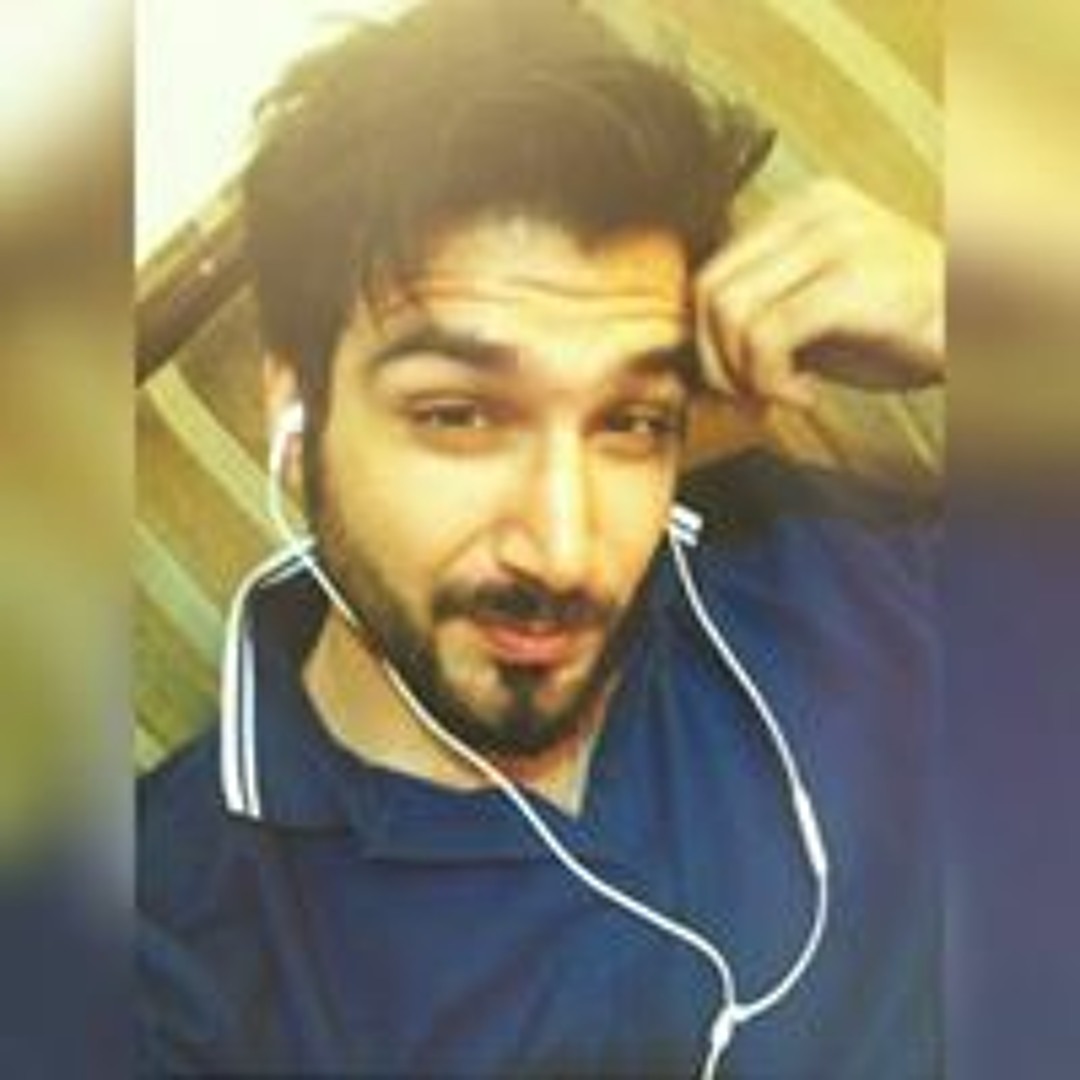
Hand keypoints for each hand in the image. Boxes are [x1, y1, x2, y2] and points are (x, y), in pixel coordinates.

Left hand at [694, 178, 943, 409]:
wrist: (983, 329)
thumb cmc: (901, 327)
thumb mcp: (816, 310)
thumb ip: (761, 313)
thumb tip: (702, 352)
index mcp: (802, 208)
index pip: (713, 271)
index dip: (707, 341)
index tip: (736, 382)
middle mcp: (814, 210)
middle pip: (710, 290)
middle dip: (716, 362)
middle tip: (749, 397)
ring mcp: (836, 238)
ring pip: (731, 313)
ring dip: (744, 375)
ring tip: (783, 395)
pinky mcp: (852, 279)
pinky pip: (767, 336)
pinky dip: (771, 381)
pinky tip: (805, 395)